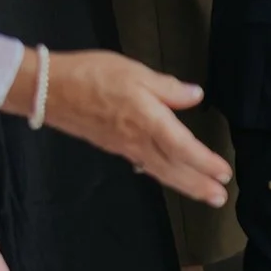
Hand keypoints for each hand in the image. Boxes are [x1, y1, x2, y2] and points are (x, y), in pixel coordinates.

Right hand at [14, 49, 231, 205]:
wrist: (47, 90)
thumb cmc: (92, 75)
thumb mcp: (135, 72)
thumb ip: (167, 88)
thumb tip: (196, 96)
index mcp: (147, 120)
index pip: (182, 147)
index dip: (204, 162)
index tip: (223, 173)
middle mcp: (137, 140)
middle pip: (173, 168)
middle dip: (198, 184)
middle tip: (220, 198)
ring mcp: (123, 147)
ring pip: (159, 170)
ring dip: (184, 184)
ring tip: (204, 195)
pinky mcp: (112, 146)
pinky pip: (143, 165)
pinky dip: (161, 174)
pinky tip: (168, 176)